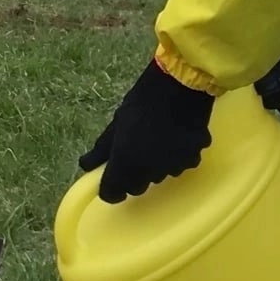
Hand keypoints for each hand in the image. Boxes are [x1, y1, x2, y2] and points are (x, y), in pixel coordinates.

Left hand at [81, 60, 214, 201]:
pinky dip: (178, 156)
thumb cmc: (141, 103)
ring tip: (158, 141)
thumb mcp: (116, 124)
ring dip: (157, 166)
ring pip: (161, 176)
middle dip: (133, 176)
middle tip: (135, 154)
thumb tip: (85, 165)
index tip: (112, 177)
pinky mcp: (194, 158)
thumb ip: (101, 149)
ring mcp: (174, 167)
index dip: (110, 188)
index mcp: (125, 164)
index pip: (112, 194)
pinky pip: (182, 164)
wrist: (179, 86)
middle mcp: (149, 173)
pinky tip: (177, 137)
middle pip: (137, 187)